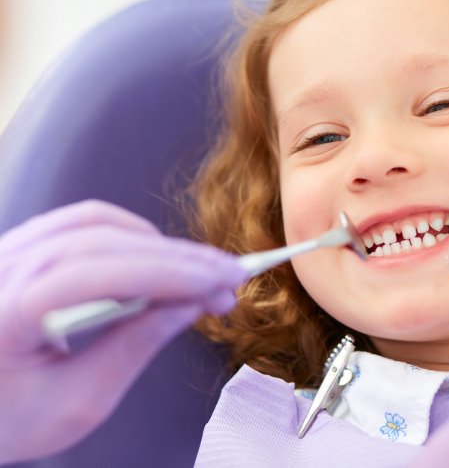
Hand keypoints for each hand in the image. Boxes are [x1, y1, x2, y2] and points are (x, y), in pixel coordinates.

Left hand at [0, 200, 247, 463]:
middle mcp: (2, 269)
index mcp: (6, 312)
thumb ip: (133, 349)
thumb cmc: (8, 420)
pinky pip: (81, 223)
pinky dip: (130, 235)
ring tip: (203, 271)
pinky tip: (160, 257)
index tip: (221, 282)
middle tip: (230, 276)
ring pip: (97, 225)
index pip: (99, 275)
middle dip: (178, 258)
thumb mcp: (76, 404)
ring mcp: (7, 251)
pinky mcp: (20, 247)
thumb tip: (191, 305)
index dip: (169, 275)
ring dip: (159, 244)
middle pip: (105, 243)